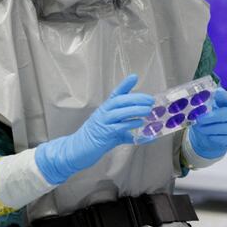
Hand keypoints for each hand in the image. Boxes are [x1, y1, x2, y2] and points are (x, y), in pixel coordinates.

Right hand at [35, 74, 152, 183]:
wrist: (76, 150)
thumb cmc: (94, 140)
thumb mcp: (111, 132)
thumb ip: (123, 132)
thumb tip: (137, 135)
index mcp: (105, 109)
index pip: (116, 94)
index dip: (125, 85)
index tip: (134, 77)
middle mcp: (103, 113)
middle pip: (120, 100)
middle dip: (136, 98)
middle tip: (150, 100)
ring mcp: (102, 122)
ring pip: (120, 111)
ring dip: (135, 109)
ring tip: (148, 109)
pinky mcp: (103, 133)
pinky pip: (118, 126)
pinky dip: (129, 123)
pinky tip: (138, 122)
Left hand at [188, 87, 226, 158]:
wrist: (204, 138)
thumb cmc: (204, 122)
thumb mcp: (200, 113)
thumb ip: (198, 108)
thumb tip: (189, 106)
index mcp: (222, 104)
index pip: (224, 97)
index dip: (221, 94)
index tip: (216, 92)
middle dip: (214, 116)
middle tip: (200, 119)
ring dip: (212, 128)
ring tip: (200, 128)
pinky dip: (218, 138)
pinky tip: (209, 137)